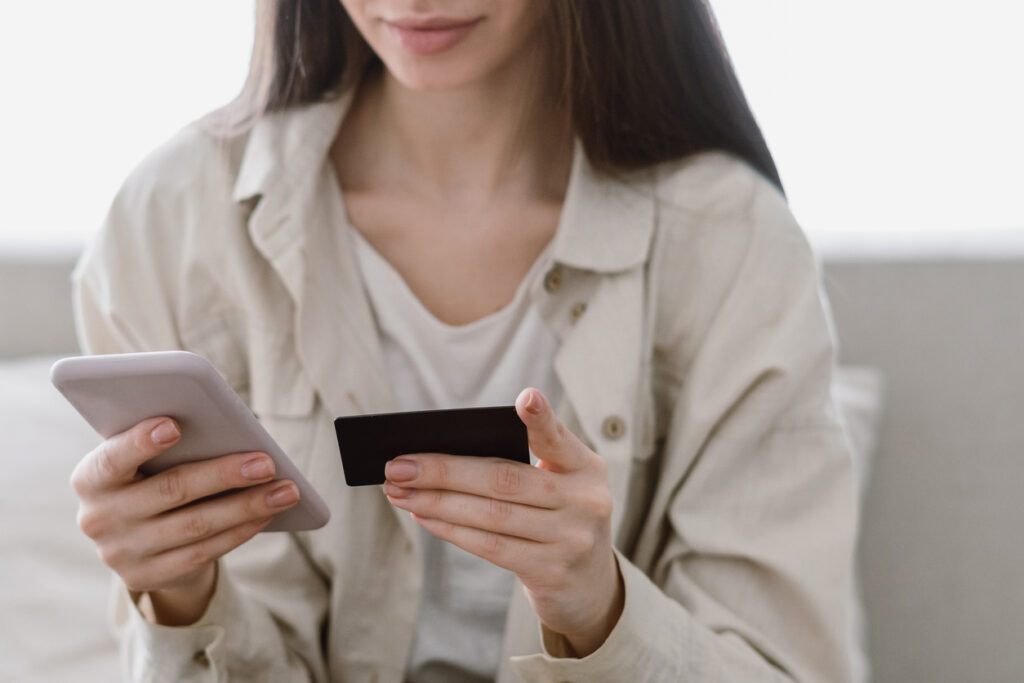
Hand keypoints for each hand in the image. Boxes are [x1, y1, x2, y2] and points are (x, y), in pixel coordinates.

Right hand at [70, 417, 300, 624]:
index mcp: (91, 478)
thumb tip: (230, 433)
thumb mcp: (145, 460)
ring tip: (286, 490)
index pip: (112, 458)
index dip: (140, 442)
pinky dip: (240, 530)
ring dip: (247, 506)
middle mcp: (98, 518)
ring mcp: (121, 553)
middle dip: (224, 475)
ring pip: (195, 525)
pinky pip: (203, 552)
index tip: (174, 424)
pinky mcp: (146, 576)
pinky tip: (268, 514)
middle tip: (266, 463)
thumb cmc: (150, 476)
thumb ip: (169, 445)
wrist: (135, 538)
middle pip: (171, 491)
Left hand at [383, 388, 623, 656]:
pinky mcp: (551, 572)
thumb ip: (522, 463)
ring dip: (436, 501)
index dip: (542, 419)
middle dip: (444, 471)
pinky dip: (451, 529)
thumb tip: (444, 452)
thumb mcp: (560, 483)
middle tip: (398, 464)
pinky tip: (424, 515)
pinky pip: (490, 546)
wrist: (589, 583)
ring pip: (491, 515)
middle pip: (505, 480)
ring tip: (398, 491)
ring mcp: (570, 539)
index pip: (559, 438)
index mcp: (585, 467)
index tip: (525, 398)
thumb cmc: (558, 517)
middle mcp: (585, 500)